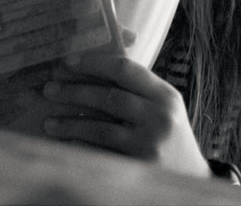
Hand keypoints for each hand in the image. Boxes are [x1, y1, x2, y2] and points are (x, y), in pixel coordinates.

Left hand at [42, 51, 210, 178]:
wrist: (191, 179)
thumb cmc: (169, 135)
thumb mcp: (164, 107)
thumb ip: (139, 87)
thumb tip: (97, 62)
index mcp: (165, 96)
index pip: (125, 69)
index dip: (94, 63)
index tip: (68, 62)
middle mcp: (159, 118)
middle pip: (109, 97)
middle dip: (74, 91)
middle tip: (49, 88)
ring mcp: (149, 146)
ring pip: (100, 129)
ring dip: (70, 123)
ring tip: (49, 121)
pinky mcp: (137, 170)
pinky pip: (102, 155)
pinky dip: (81, 147)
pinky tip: (67, 142)